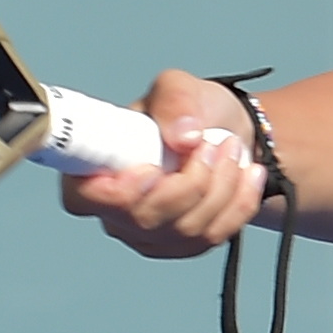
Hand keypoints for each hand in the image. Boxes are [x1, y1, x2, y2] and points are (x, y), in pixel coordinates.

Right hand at [57, 69, 265, 257]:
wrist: (223, 132)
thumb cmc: (186, 111)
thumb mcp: (178, 87)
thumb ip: (175, 101)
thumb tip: (184, 136)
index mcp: (94, 170)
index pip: (83, 199)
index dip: (116, 193)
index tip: (152, 170)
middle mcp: (115, 211)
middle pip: (145, 220)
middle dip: (191, 183)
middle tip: (213, 144)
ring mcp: (149, 234)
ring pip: (186, 230)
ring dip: (221, 187)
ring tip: (233, 149)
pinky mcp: (183, 245)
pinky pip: (213, 236)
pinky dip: (239, 203)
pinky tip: (249, 174)